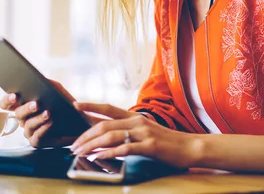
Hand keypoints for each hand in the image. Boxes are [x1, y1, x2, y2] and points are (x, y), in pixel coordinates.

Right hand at [0, 80, 75, 147]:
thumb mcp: (57, 89)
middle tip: (36, 104)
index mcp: (24, 105)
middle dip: (26, 108)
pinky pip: (36, 137)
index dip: (7, 100)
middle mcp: (24, 119)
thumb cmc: (65, 103)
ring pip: (27, 125)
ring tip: (48, 113)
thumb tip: (37, 80)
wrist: (79, 121)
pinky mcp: (38, 141)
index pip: (7, 104)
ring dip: (37, 119)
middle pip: (17, 114)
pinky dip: (43, 129)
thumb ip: (47, 83)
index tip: (14, 96)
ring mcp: (30, 131)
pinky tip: (50, 122)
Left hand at [70, 103, 201, 168]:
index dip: (91, 106)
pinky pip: (124, 149)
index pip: (108, 108)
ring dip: (92, 144)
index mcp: (134, 116)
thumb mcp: (145, 131)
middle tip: (72, 145)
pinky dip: (109, 153)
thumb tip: (106, 135)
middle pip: (104, 124)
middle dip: (85, 135)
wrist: (190, 147)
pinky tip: (99, 158)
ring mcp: (143, 133)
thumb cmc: (166, 141)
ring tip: (80, 152)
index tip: (75, 105)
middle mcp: (137, 121)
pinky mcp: (149, 146)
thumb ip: (128, 130)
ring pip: (111, 136)